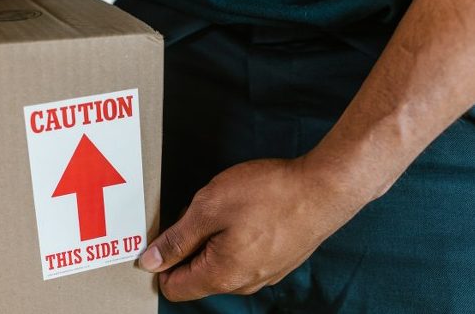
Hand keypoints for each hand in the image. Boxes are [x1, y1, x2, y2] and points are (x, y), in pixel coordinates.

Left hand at [139, 158, 368, 300]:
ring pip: (220, 264)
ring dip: (213, 239)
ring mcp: (264, 274)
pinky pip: (243, 255)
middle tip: (199, 211)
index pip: (173, 289)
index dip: (161, 262)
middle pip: (196, 276)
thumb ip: (176, 239)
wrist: (326, 188)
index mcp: (221, 276)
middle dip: (189, 246)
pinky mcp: (278, 260)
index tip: (165, 235)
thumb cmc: (270, 194)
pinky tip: (246, 212)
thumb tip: (150, 261)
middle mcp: (243, 283)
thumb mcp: (208, 208)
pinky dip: (235, 236)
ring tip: (226, 208)